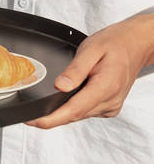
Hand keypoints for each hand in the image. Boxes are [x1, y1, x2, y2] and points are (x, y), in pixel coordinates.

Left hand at [25, 12, 153, 128]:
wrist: (134, 44)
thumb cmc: (113, 43)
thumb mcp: (91, 49)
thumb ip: (75, 69)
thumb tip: (60, 86)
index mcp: (105, 87)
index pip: (74, 110)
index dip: (51, 118)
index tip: (33, 120)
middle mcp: (110, 101)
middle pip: (74, 114)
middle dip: (51, 116)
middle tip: (30, 113)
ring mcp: (111, 105)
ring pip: (80, 113)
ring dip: (62, 111)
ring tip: (44, 105)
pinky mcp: (109, 105)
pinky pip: (86, 109)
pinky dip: (74, 105)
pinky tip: (67, 96)